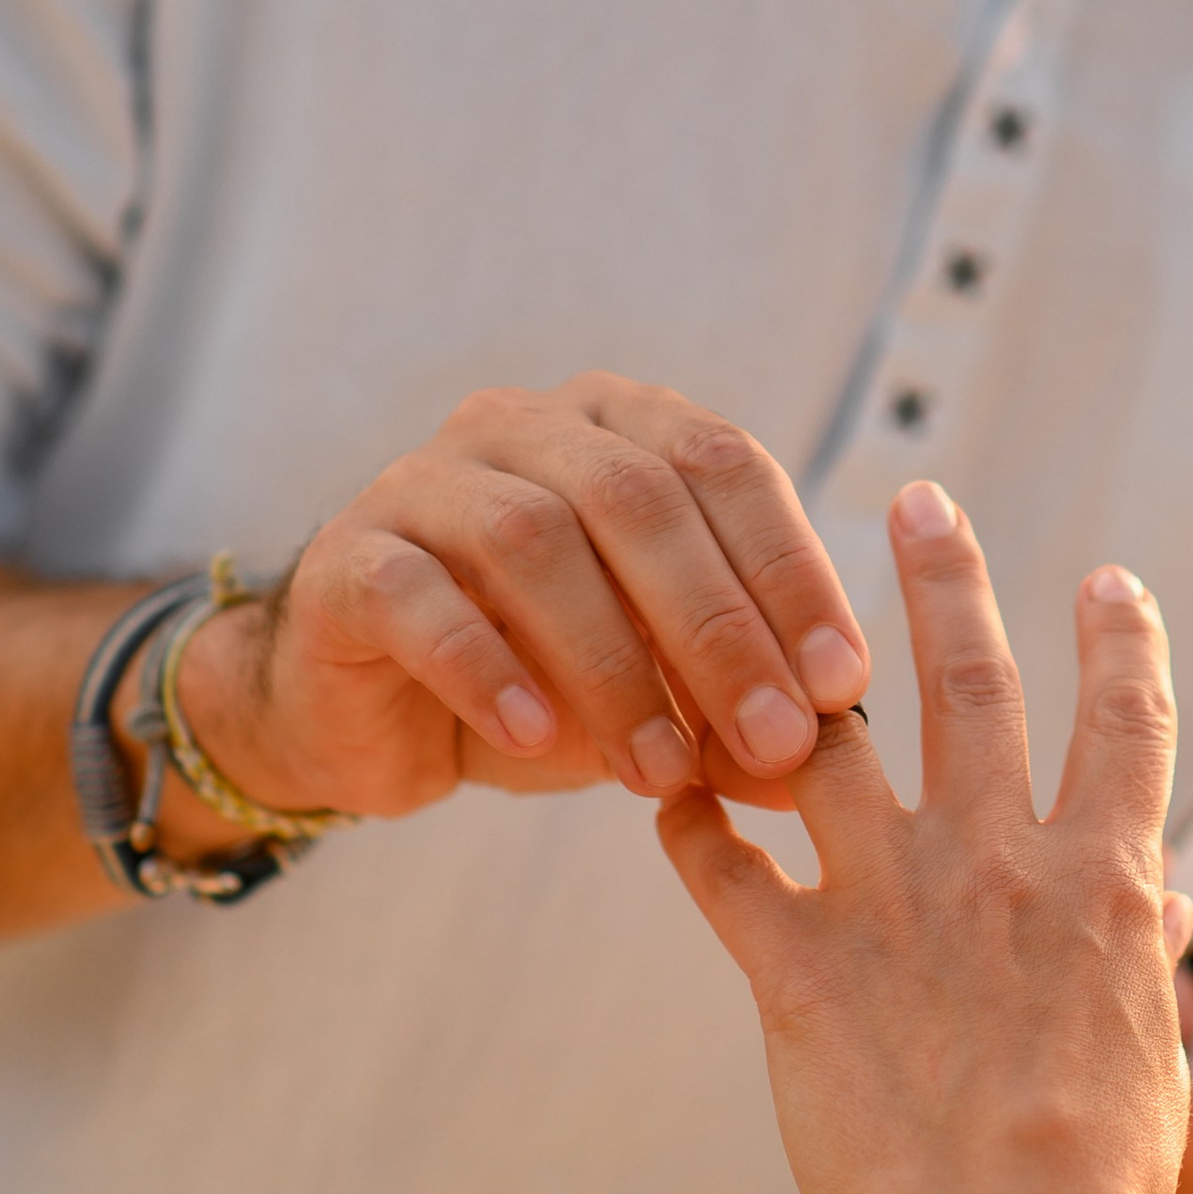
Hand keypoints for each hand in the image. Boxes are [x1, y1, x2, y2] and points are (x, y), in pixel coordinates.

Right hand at [173, 375, 871, 824]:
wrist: (371, 715)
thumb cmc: (536, 680)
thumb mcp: (654, 696)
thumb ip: (730, 714)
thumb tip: (825, 761)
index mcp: (619, 422)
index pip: (727, 466)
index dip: (792, 571)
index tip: (844, 683)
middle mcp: (526, 424)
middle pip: (640, 496)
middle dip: (719, 626)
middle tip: (773, 740)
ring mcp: (426, 479)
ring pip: (534, 539)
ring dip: (612, 662)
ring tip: (660, 771)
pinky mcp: (348, 557)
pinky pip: (420, 597)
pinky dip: (487, 667)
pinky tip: (538, 739)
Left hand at [657, 481, 1191, 1193]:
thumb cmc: (1098, 1193)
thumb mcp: (1149, 1062)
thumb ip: (1146, 965)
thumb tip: (1162, 908)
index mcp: (1102, 884)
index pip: (1129, 724)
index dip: (1121, 641)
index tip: (1108, 578)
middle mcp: (999, 865)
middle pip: (972, 684)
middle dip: (946, 581)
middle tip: (918, 500)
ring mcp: (892, 905)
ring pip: (836, 736)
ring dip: (789, 656)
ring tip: (755, 585)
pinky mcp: (799, 969)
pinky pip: (724, 869)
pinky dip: (689, 822)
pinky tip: (657, 788)